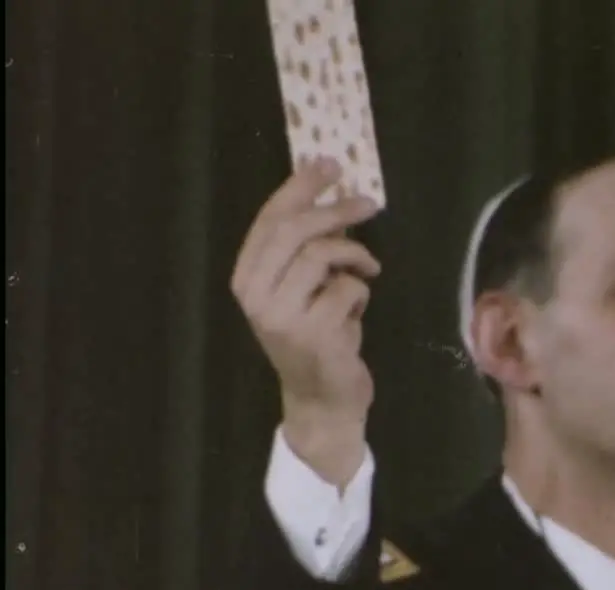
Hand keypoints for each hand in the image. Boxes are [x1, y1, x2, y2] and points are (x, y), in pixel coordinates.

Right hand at [231, 157, 381, 486]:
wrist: (322, 400)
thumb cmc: (316, 338)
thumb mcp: (305, 287)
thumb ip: (308, 245)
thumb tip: (330, 190)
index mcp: (246, 277)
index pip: (270, 219)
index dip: (300, 187)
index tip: (329, 164)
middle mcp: (255, 295)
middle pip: (295, 230)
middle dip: (335, 209)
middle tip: (368, 203)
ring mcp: (281, 316)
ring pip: (323, 254)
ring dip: (355, 256)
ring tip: (367, 270)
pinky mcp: (313, 333)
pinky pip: (347, 288)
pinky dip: (360, 293)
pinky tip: (356, 314)